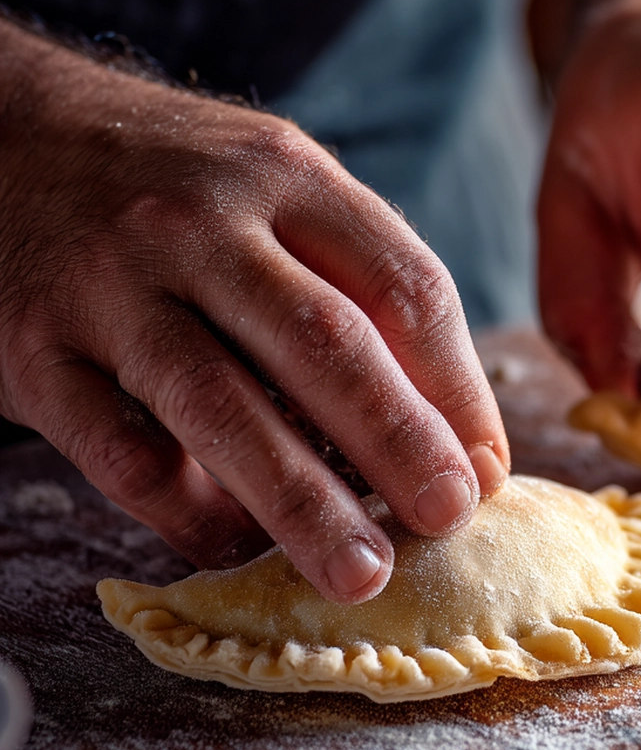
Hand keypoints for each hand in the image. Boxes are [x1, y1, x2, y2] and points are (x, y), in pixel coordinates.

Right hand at [0, 26, 508, 601]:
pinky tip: (240, 548)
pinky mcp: (35, 353)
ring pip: (224, 407)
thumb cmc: (172, 183)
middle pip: (328, 345)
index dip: (461, 388)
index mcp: (288, 176)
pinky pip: (124, 453)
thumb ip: (356, 281)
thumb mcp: (275, 187)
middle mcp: (202, 224)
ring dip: (304, 503)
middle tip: (451, 520)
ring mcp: (113, 287)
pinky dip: (190, 513)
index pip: (407, 285)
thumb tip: (451, 431)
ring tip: (363, 573)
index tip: (487, 467)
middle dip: (401, 444)